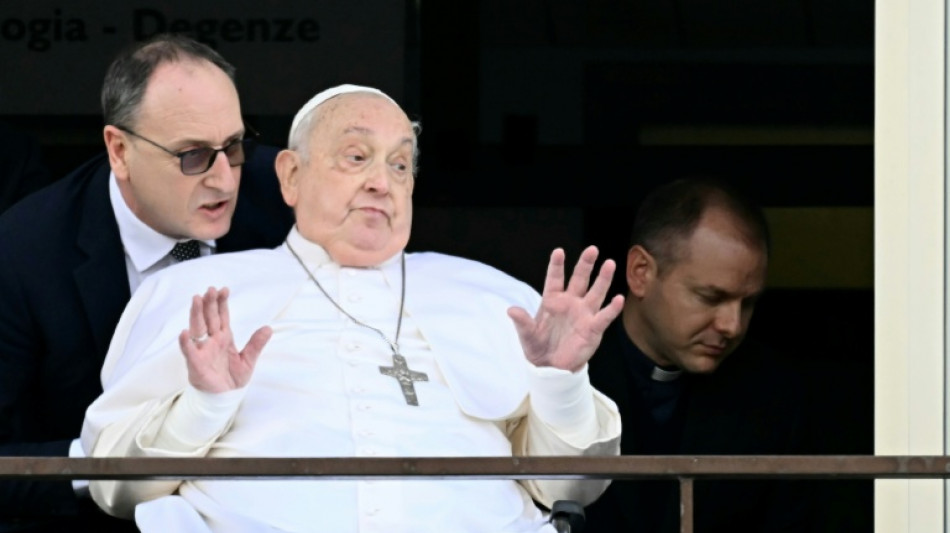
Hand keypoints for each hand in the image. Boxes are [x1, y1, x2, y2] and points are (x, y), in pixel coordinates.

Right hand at [177, 287, 271, 392]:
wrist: (225, 398)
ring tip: (197, 299)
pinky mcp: (196, 364)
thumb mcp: (249, 359)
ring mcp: (202, 350)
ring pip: (197, 328)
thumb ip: (256, 344)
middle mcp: (211, 341)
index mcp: (224, 338)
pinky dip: (185, 343)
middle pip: (209, 318)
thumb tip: (269, 328)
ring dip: (196, 314)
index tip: (223, 289)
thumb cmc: (233, 378)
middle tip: (210, 289)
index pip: (222, 316)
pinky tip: (183, 332)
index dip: (222, 303)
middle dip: (209, 303)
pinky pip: (189, 351)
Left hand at [508, 246, 623, 371]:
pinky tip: (619, 299)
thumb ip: (522, 322)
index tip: (559, 251)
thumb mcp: (527, 335)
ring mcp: (583, 314)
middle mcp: (570, 303)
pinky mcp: (593, 329)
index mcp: (552, 300)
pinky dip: (612, 309)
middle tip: (592, 249)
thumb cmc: (538, 347)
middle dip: (585, 264)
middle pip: (579, 279)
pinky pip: (604, 317)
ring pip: (595, 293)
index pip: (555, 278)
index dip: (557, 265)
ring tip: (609, 264)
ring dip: (603, 279)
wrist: (551, 368)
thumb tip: (511, 310)